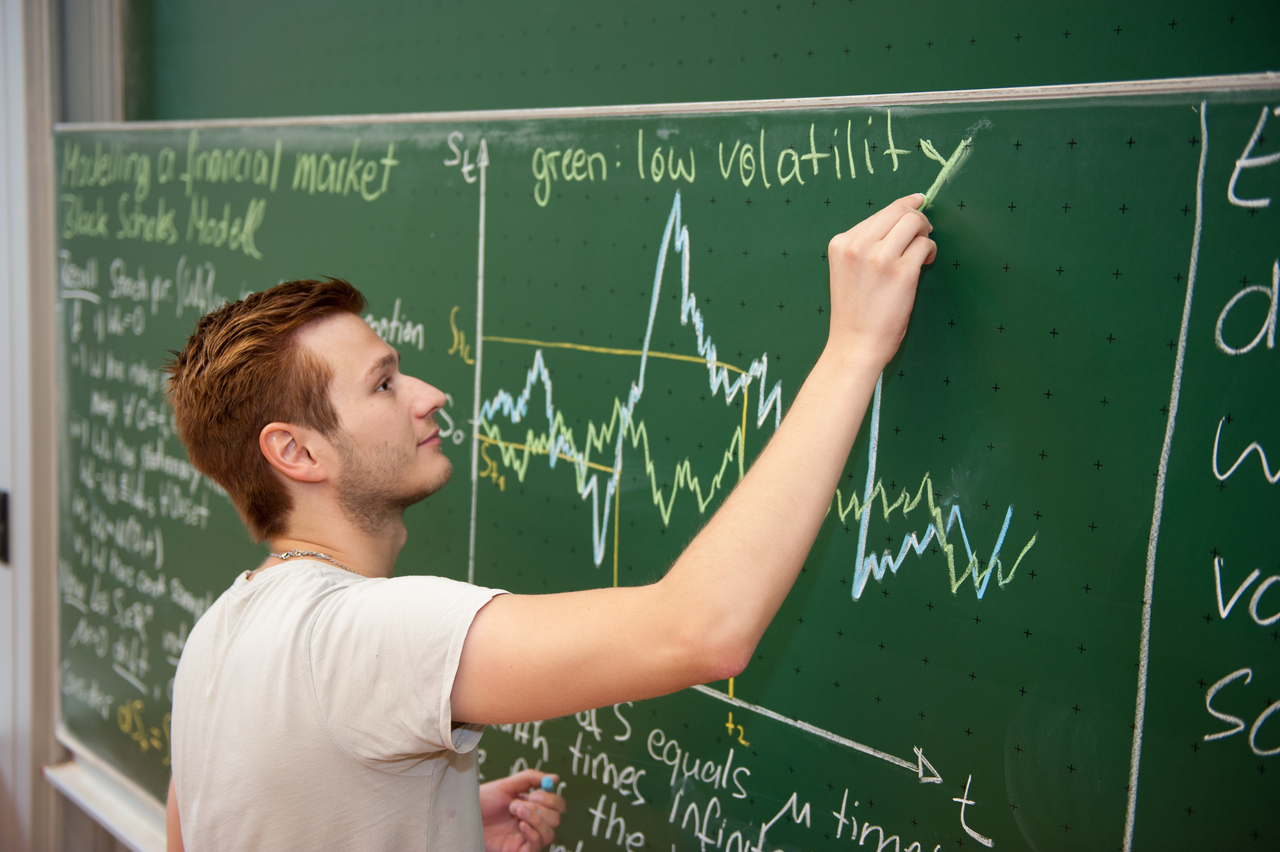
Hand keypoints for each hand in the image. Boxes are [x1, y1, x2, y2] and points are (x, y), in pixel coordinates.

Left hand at [479, 769, 565, 851]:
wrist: (465, 816)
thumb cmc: (482, 801)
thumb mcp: (507, 785)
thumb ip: (531, 778)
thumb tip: (556, 778)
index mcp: (532, 806)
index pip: (558, 806)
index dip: (551, 799)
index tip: (535, 794)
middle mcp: (532, 822)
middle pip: (556, 820)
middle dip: (539, 809)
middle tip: (517, 804)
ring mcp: (526, 838)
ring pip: (550, 834)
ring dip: (536, 820)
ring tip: (515, 812)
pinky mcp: (518, 850)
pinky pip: (537, 847)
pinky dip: (533, 834)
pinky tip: (520, 826)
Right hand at [826, 193, 935, 368]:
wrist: (854, 344)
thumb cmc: (854, 312)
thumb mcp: (847, 270)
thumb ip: (864, 245)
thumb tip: (900, 220)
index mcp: (841, 243)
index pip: (879, 212)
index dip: (903, 206)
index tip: (917, 201)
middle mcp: (858, 245)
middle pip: (898, 212)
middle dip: (917, 218)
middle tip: (924, 231)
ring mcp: (880, 257)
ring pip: (914, 223)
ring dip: (925, 233)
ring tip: (924, 251)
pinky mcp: (901, 272)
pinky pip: (925, 246)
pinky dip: (930, 251)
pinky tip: (924, 264)